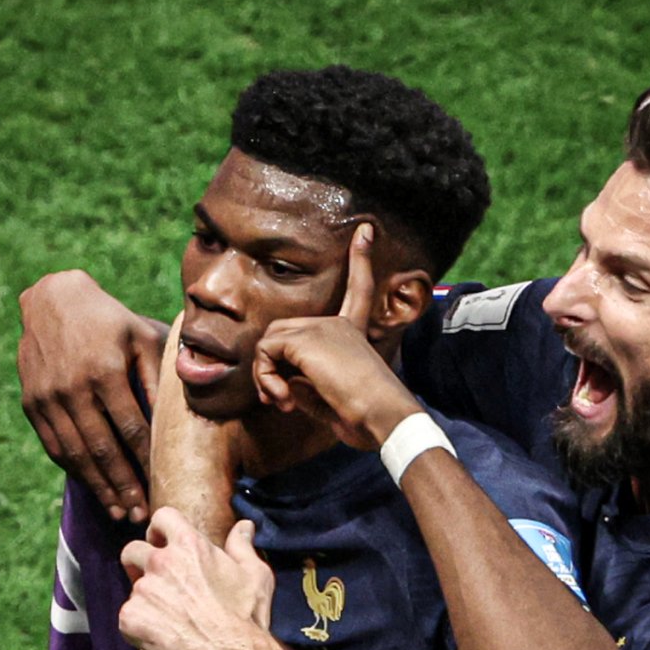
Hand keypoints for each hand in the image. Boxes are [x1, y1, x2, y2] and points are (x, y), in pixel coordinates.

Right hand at [17, 270, 167, 521]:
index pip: (131, 429)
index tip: (162, 486)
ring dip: (99, 488)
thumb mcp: (142, 337)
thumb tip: (180, 418)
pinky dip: (76, 472)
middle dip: (124, 486)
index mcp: (104, 370)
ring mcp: (47, 398)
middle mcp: (72, 388)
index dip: (146, 462)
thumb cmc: (110, 321)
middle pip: (103, 450)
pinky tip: (95, 489)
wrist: (51, 300)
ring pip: (77, 455)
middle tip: (142, 515)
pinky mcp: (32, 404)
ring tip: (120, 513)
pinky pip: (56, 447)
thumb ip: (159, 376)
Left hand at [120, 511, 273, 649]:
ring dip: (145, 598)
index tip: (162, 542)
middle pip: (133, 550)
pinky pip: (127, 617)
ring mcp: (143, 590)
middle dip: (140, 562)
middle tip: (155, 581)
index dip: (159, 530)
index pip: (162, 518)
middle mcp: (161, 562)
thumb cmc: (245, 616)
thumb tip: (244, 526)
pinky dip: (140, 626)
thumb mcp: (255, 575)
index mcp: (189, 545)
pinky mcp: (131, 618)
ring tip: (167, 617)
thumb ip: (243, 546)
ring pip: (133, 588)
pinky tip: (161, 636)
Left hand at [252, 223, 422, 449]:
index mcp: (353, 335)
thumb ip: (307, 388)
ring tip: (282, 402)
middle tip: (280, 399)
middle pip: (284, 330)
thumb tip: (286, 385)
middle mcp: (340, 325)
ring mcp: (323, 328)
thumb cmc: (367, 419)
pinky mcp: (308, 339)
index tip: (366, 230)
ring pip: (270, 340)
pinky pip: (266, 351)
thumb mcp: (333, 402)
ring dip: (265, 376)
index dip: (362, 261)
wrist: (384, 417)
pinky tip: (285, 398)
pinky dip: (266, 377)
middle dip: (270, 366)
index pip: (359, 290)